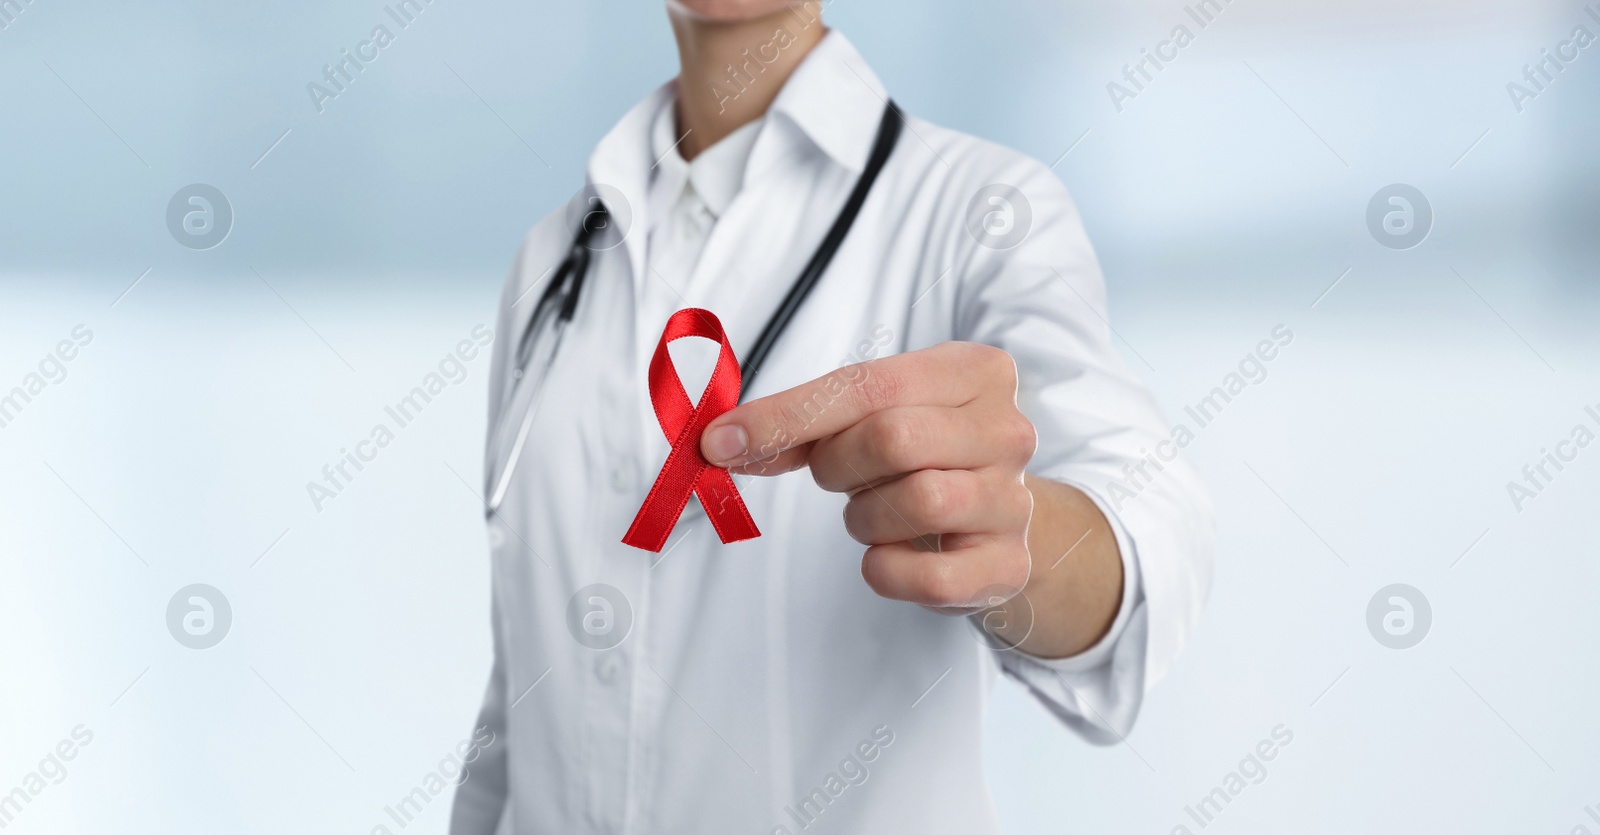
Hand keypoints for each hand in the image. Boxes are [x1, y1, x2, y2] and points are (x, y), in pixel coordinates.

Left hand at [700, 342, 1037, 612]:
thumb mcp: (867, 417)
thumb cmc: (922, 455)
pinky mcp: (1009, 565)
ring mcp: (1014, 500)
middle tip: (837, 476)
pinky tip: (888, 554)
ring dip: (866, 517)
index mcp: (974, 372)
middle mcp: (1006, 430)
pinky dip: (889, 571)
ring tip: (874, 512)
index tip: (722, 441)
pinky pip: (931, 576)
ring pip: (918, 501)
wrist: (994, 518)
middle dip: (839, 465)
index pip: (869, 384)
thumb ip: (800, 423)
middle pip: (894, 438)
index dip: (786, 415)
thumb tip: (723, 440)